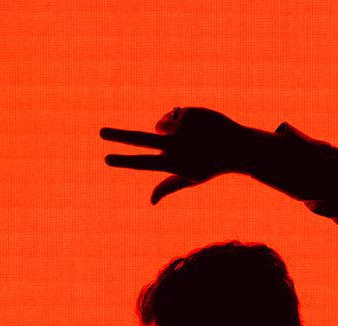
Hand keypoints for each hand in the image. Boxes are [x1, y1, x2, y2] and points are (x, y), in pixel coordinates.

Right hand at [100, 107, 250, 203]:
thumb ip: (168, 187)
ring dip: (167, 129)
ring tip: (188, 138)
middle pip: (141, 139)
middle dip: (118, 136)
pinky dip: (180, 120)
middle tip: (101, 132)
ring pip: (160, 124)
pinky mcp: (188, 113)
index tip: (106, 158)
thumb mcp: (190, 179)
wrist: (237, 147)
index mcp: (173, 165)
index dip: (123, 161)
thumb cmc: (211, 167)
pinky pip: (173, 114)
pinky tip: (197, 128)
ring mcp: (182, 127)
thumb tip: (151, 200)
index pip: (143, 163)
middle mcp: (176, 146)